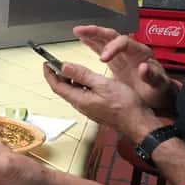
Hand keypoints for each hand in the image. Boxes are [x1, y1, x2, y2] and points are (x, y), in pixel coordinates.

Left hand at [43, 61, 164, 142]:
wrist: (138, 122)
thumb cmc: (124, 105)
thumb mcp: (102, 84)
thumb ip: (82, 75)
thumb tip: (64, 66)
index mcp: (79, 99)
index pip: (57, 86)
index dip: (50, 74)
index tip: (46, 63)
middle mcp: (81, 105)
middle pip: (63, 89)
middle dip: (57, 75)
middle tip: (56, 62)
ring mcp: (88, 108)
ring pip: (73, 91)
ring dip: (69, 79)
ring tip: (70, 67)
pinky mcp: (95, 108)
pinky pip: (82, 94)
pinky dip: (79, 84)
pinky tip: (86, 78)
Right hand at [73, 25, 175, 110]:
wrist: (158, 96)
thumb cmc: (159, 90)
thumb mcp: (158, 86)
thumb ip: (152, 77)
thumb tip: (144, 68)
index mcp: (140, 53)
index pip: (124, 43)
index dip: (112, 48)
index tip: (103, 58)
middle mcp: (130, 50)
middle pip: (112, 35)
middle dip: (97, 32)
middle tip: (82, 31)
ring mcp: (121, 55)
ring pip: (105, 39)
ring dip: (91, 34)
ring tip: (78, 31)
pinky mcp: (115, 60)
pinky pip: (102, 47)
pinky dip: (92, 42)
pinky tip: (82, 39)